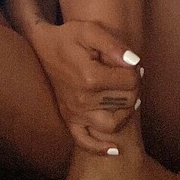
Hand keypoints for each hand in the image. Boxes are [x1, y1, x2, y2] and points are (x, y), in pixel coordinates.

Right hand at [26, 17, 142, 153]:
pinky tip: (114, 148)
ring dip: (126, 114)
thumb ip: (114, 45)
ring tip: (127, 99)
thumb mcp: (90, 31)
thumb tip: (134, 62)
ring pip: (112, 125)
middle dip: (135, 89)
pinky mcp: (69, 118)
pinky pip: (85, 141)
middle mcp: (82, 99)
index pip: (130, 81)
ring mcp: (75, 112)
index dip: (137, 70)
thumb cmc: (68, 37)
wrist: (43, 46)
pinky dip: (100, 148)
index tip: (132, 63)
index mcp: (90, 76)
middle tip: (131, 77)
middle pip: (125, 102)